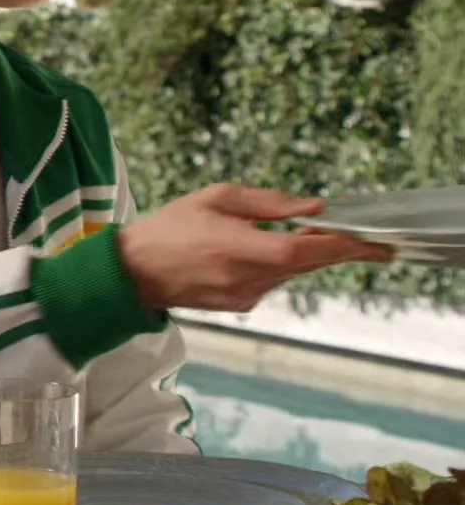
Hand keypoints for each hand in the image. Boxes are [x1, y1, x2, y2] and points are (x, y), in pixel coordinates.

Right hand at [118, 184, 393, 312]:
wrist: (130, 272)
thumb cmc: (166, 229)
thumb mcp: (214, 198)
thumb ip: (267, 202)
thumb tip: (311, 207)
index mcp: (241, 248)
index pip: (307, 250)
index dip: (344, 245)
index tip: (375, 242)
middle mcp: (248, 279)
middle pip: (307, 264)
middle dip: (337, 250)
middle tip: (367, 241)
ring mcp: (245, 296)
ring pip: (291, 274)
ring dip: (304, 256)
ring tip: (308, 236)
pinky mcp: (239, 306)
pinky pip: (272, 283)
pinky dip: (278, 267)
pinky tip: (262, 253)